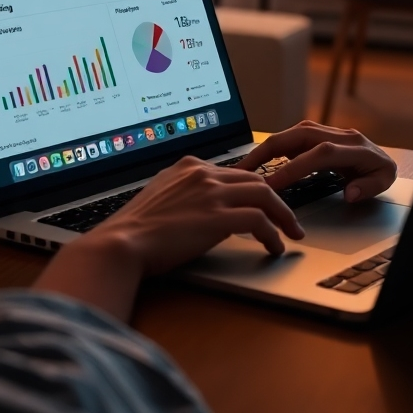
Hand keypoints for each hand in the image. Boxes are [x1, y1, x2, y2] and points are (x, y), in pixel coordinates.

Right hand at [96, 155, 304, 272]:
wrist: (121, 243)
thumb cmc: (135, 228)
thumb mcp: (160, 196)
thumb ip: (183, 192)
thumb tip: (198, 204)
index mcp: (190, 165)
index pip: (235, 171)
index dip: (254, 189)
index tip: (265, 203)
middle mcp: (204, 174)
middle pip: (256, 179)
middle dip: (276, 199)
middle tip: (287, 218)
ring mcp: (211, 193)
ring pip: (265, 195)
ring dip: (283, 215)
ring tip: (291, 232)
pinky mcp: (217, 217)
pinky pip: (259, 221)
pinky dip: (272, 234)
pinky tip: (274, 247)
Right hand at [237, 121, 396, 202]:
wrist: (382, 155)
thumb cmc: (380, 169)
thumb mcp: (385, 180)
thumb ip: (368, 188)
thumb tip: (350, 193)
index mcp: (353, 147)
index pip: (319, 154)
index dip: (295, 167)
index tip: (274, 185)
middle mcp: (337, 134)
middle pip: (298, 136)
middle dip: (268, 150)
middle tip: (245, 169)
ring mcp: (325, 131)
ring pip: (291, 134)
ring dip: (266, 148)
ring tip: (245, 165)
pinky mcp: (315, 133)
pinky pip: (291, 137)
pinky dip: (274, 148)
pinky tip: (259, 161)